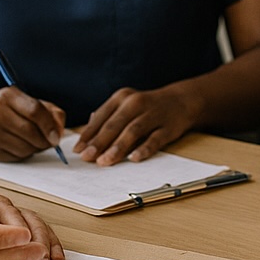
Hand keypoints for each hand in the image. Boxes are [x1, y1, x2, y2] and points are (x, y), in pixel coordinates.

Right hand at [0, 87, 65, 161]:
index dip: (50, 125)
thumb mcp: (28, 102)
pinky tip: (21, 145)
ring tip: (34, 142)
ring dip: (36, 148)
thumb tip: (59, 131)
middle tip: (51, 142)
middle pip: (30, 131)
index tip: (57, 137)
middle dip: (45, 140)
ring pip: (24, 147)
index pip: (34, 111)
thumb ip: (50, 112)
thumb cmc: (8, 110)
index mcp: (7, 96)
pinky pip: (16, 157)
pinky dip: (24, 154)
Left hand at [74, 85, 197, 164]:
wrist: (181, 100)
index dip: (88, 134)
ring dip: (117, 147)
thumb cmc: (146, 106)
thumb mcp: (125, 104)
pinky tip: (134, 159)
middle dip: (99, 142)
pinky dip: (144, 149)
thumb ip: (106, 118)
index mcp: (121, 97)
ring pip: (132, 131)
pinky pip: (155, 139)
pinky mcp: (168, 127)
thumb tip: (85, 137)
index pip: (101, 117)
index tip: (78, 150)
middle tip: (87, 157)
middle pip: (114, 124)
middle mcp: (136, 103)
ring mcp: (153, 114)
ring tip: (105, 161)